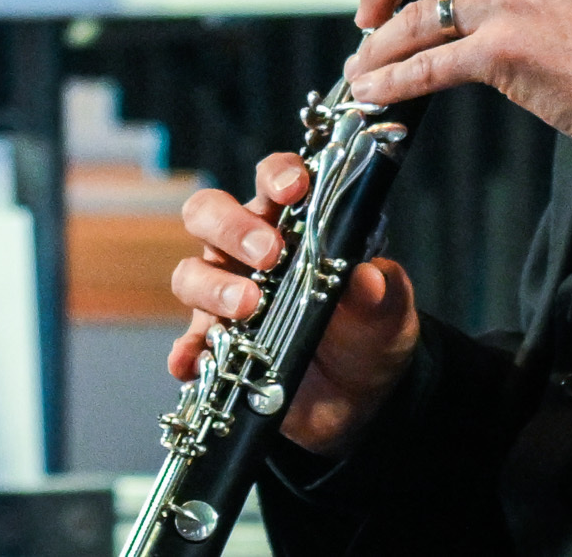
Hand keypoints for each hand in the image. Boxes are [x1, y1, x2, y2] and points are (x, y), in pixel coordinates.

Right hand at [165, 150, 419, 453]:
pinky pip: (187, 345)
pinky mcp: (214, 346)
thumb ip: (380, 292)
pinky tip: (193, 362)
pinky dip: (186, 352)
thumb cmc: (368, 332)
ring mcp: (224, 297)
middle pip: (209, 213)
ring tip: (247, 306)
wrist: (359, 397)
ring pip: (191, 274)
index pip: (272, 180)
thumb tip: (367, 278)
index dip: (277, 174)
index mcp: (291, 224)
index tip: (294, 187)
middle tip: (269, 254)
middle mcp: (247, 252)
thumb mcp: (385, 312)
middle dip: (233, 227)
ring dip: (214, 287)